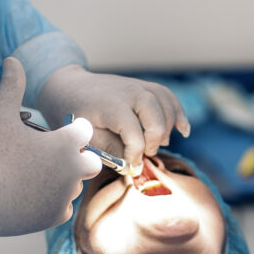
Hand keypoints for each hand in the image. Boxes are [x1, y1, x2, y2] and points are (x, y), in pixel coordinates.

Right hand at [0, 58, 101, 241]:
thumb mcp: (0, 115)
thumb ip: (12, 86)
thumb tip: (12, 60)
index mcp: (67, 143)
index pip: (86, 130)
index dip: (72, 130)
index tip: (56, 134)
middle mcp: (74, 170)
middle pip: (92, 161)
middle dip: (77, 158)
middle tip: (50, 158)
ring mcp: (67, 195)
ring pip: (74, 185)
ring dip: (61, 180)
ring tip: (33, 177)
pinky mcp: (57, 216)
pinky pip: (63, 207)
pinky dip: (51, 202)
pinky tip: (30, 196)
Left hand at [36, 65, 189, 168]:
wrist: (71, 87)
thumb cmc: (77, 114)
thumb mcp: (86, 136)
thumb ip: (109, 150)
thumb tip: (132, 163)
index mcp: (111, 106)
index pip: (134, 134)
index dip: (135, 155)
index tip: (131, 167)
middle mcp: (128, 92)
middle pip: (155, 116)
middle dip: (154, 140)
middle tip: (147, 153)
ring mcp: (138, 86)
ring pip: (166, 104)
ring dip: (169, 127)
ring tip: (161, 145)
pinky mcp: (144, 86)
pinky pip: (168, 96)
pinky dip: (178, 113)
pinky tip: (183, 130)